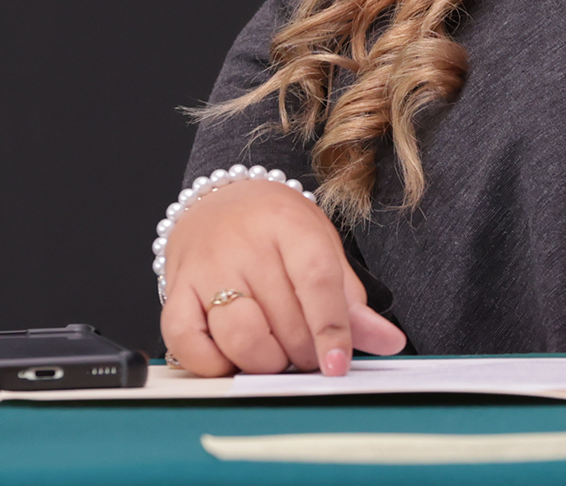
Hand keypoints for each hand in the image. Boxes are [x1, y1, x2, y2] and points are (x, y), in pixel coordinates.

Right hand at [159, 178, 405, 376]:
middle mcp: (244, 245)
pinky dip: (212, 363)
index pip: (316, 280)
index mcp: (289, 226)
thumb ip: (350, 299)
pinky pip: (188, 342)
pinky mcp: (176, 291)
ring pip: (239, 335)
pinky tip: (231, 357)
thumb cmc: (275, 228)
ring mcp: (206, 268)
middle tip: (309, 355)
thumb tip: (389, 341)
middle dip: (303, 353)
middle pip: (283, 319)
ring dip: (264, 362)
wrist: (219, 199)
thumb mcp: (321, 247)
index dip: (331, 329)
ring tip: (275, 356)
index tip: (338, 364)